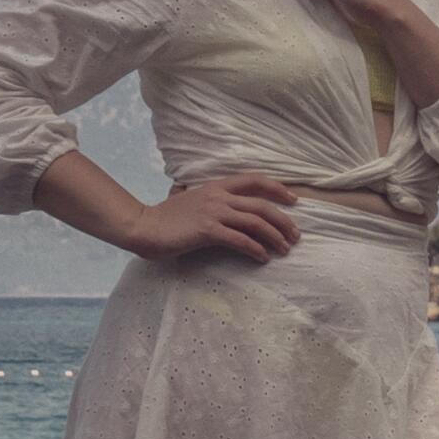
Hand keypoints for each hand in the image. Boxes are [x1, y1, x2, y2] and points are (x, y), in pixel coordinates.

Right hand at [130, 174, 304, 263]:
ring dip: (275, 237)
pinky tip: (262, 258)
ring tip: (284, 249)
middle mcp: (218, 196)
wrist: (143, 226)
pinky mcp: (207, 230)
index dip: (277, 189)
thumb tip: (220, 209)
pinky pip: (240, 240)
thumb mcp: (190, 200)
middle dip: (283, 220)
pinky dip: (255, 249)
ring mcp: (213, 212)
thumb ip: (207, 201)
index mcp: (216, 187)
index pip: (253, 181)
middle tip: (295, 235)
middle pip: (261, 205)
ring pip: (255, 222)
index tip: (293, 200)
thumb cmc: (165, 218)